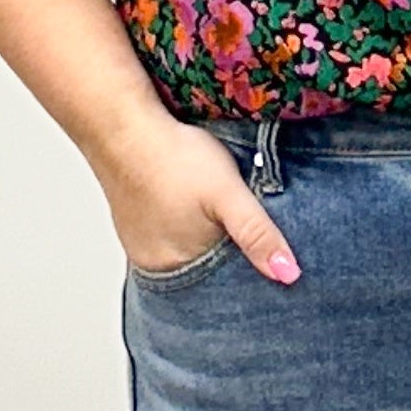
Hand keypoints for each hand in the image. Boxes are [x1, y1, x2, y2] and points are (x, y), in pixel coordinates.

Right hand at [95, 115, 298, 284]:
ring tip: (218, 214)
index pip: (223, 286)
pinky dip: (186, 225)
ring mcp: (139, 241)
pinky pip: (169, 233)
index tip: (269, 256)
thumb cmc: (171, 156)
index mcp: (175, 267)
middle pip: (205, 270)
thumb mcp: (227, 195)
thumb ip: (258, 235)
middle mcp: (153, 262)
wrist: (122, 123)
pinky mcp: (133, 220)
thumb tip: (288, 274)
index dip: (248, 271)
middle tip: (242, 226)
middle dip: (228, 256)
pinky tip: (193, 203)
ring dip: (207, 239)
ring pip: (188, 251)